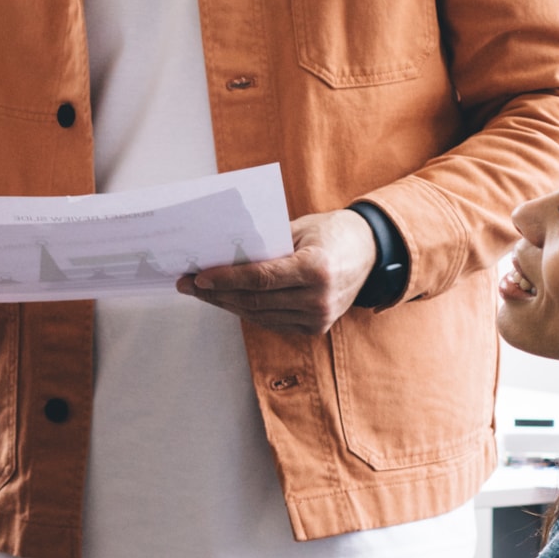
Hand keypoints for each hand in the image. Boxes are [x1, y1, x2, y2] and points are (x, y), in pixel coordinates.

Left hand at [179, 209, 376, 336]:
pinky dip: (246, 311)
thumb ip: (265, 244)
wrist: (371, 252)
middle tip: (188, 284)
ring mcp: (318, 318)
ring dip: (226, 304)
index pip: (259, 278)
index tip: (198, 276)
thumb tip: (220, 254)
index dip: (224, 279)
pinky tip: (227, 300)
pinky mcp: (315, 328)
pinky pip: (270, 321)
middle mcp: (318, 298)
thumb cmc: (331, 233)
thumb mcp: (299, 229)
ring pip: (258, 315)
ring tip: (201, 292)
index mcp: (316, 269)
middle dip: (215, 293)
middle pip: (253, 300)